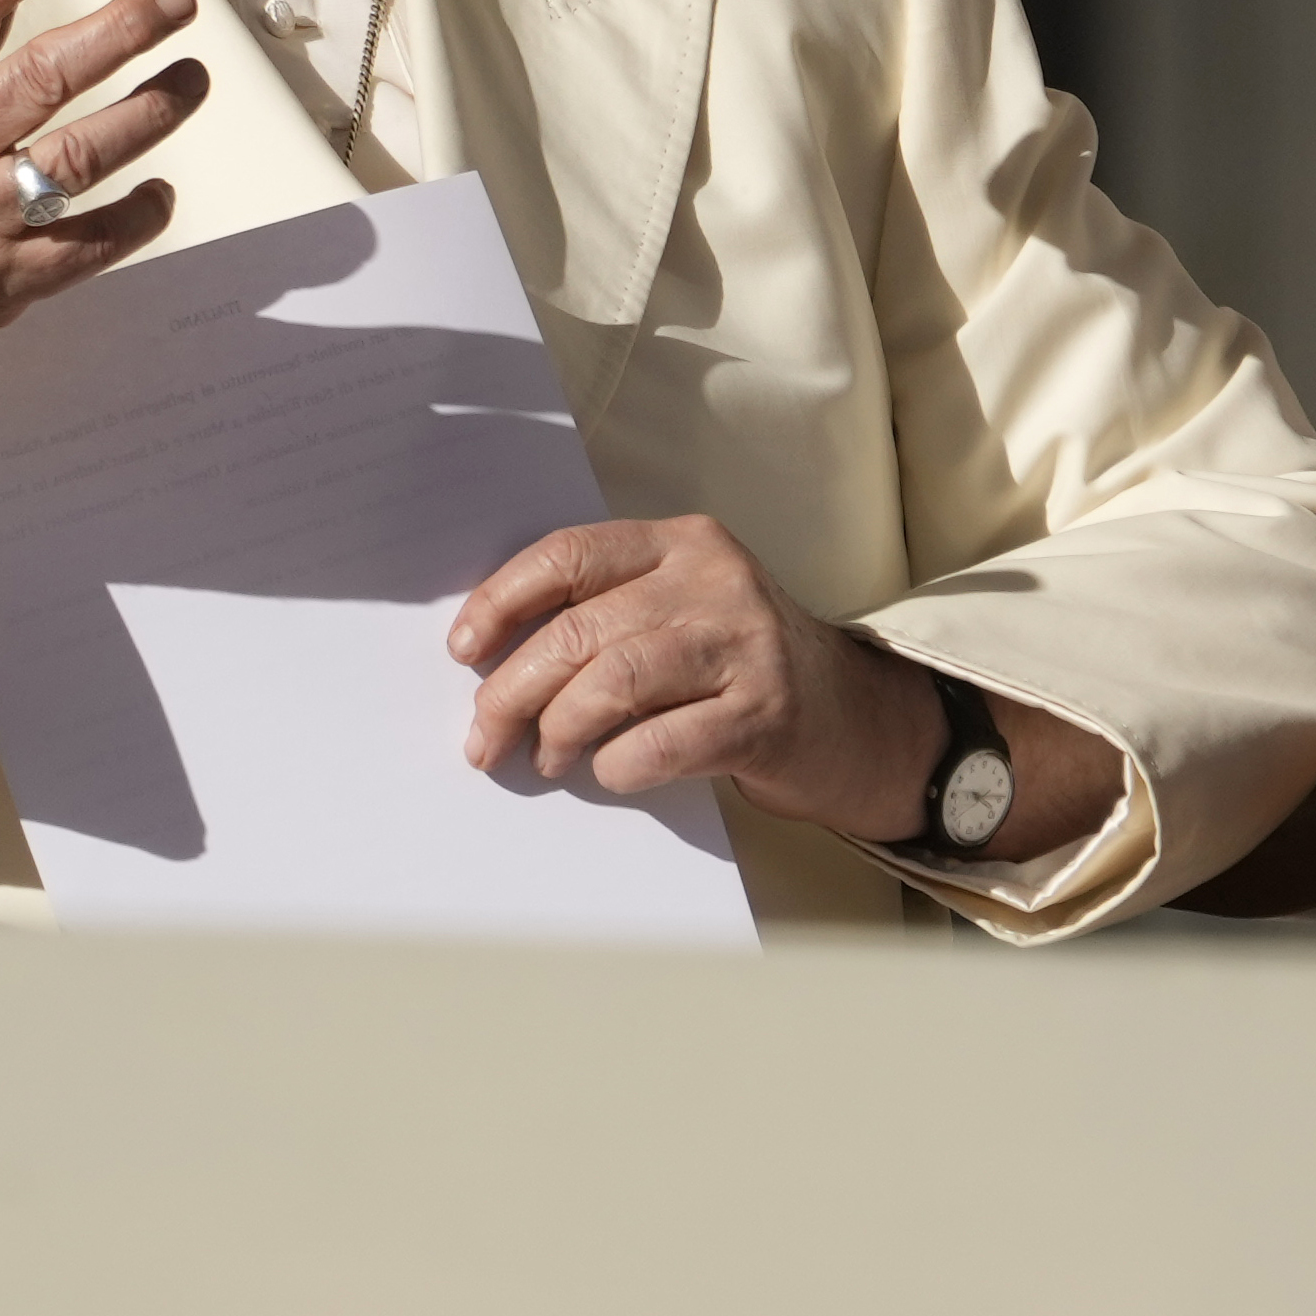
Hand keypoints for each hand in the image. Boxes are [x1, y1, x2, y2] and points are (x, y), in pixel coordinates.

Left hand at [446, 516, 945, 838]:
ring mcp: (745, 645)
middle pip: (581, 629)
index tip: (464, 649)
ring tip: (546, 757)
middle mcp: (715, 582)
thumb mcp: (680, 610)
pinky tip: (609, 771)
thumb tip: (490, 661)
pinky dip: (618, 764)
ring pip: (615, 682)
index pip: (569, 554)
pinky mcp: (764, 713)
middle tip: (485, 735)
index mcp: (682, 543)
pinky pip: (662, 742)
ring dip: (560, 730)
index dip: (502, 601)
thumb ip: (606, 614)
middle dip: (514, 689)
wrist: (851, 717)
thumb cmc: (737, 665)